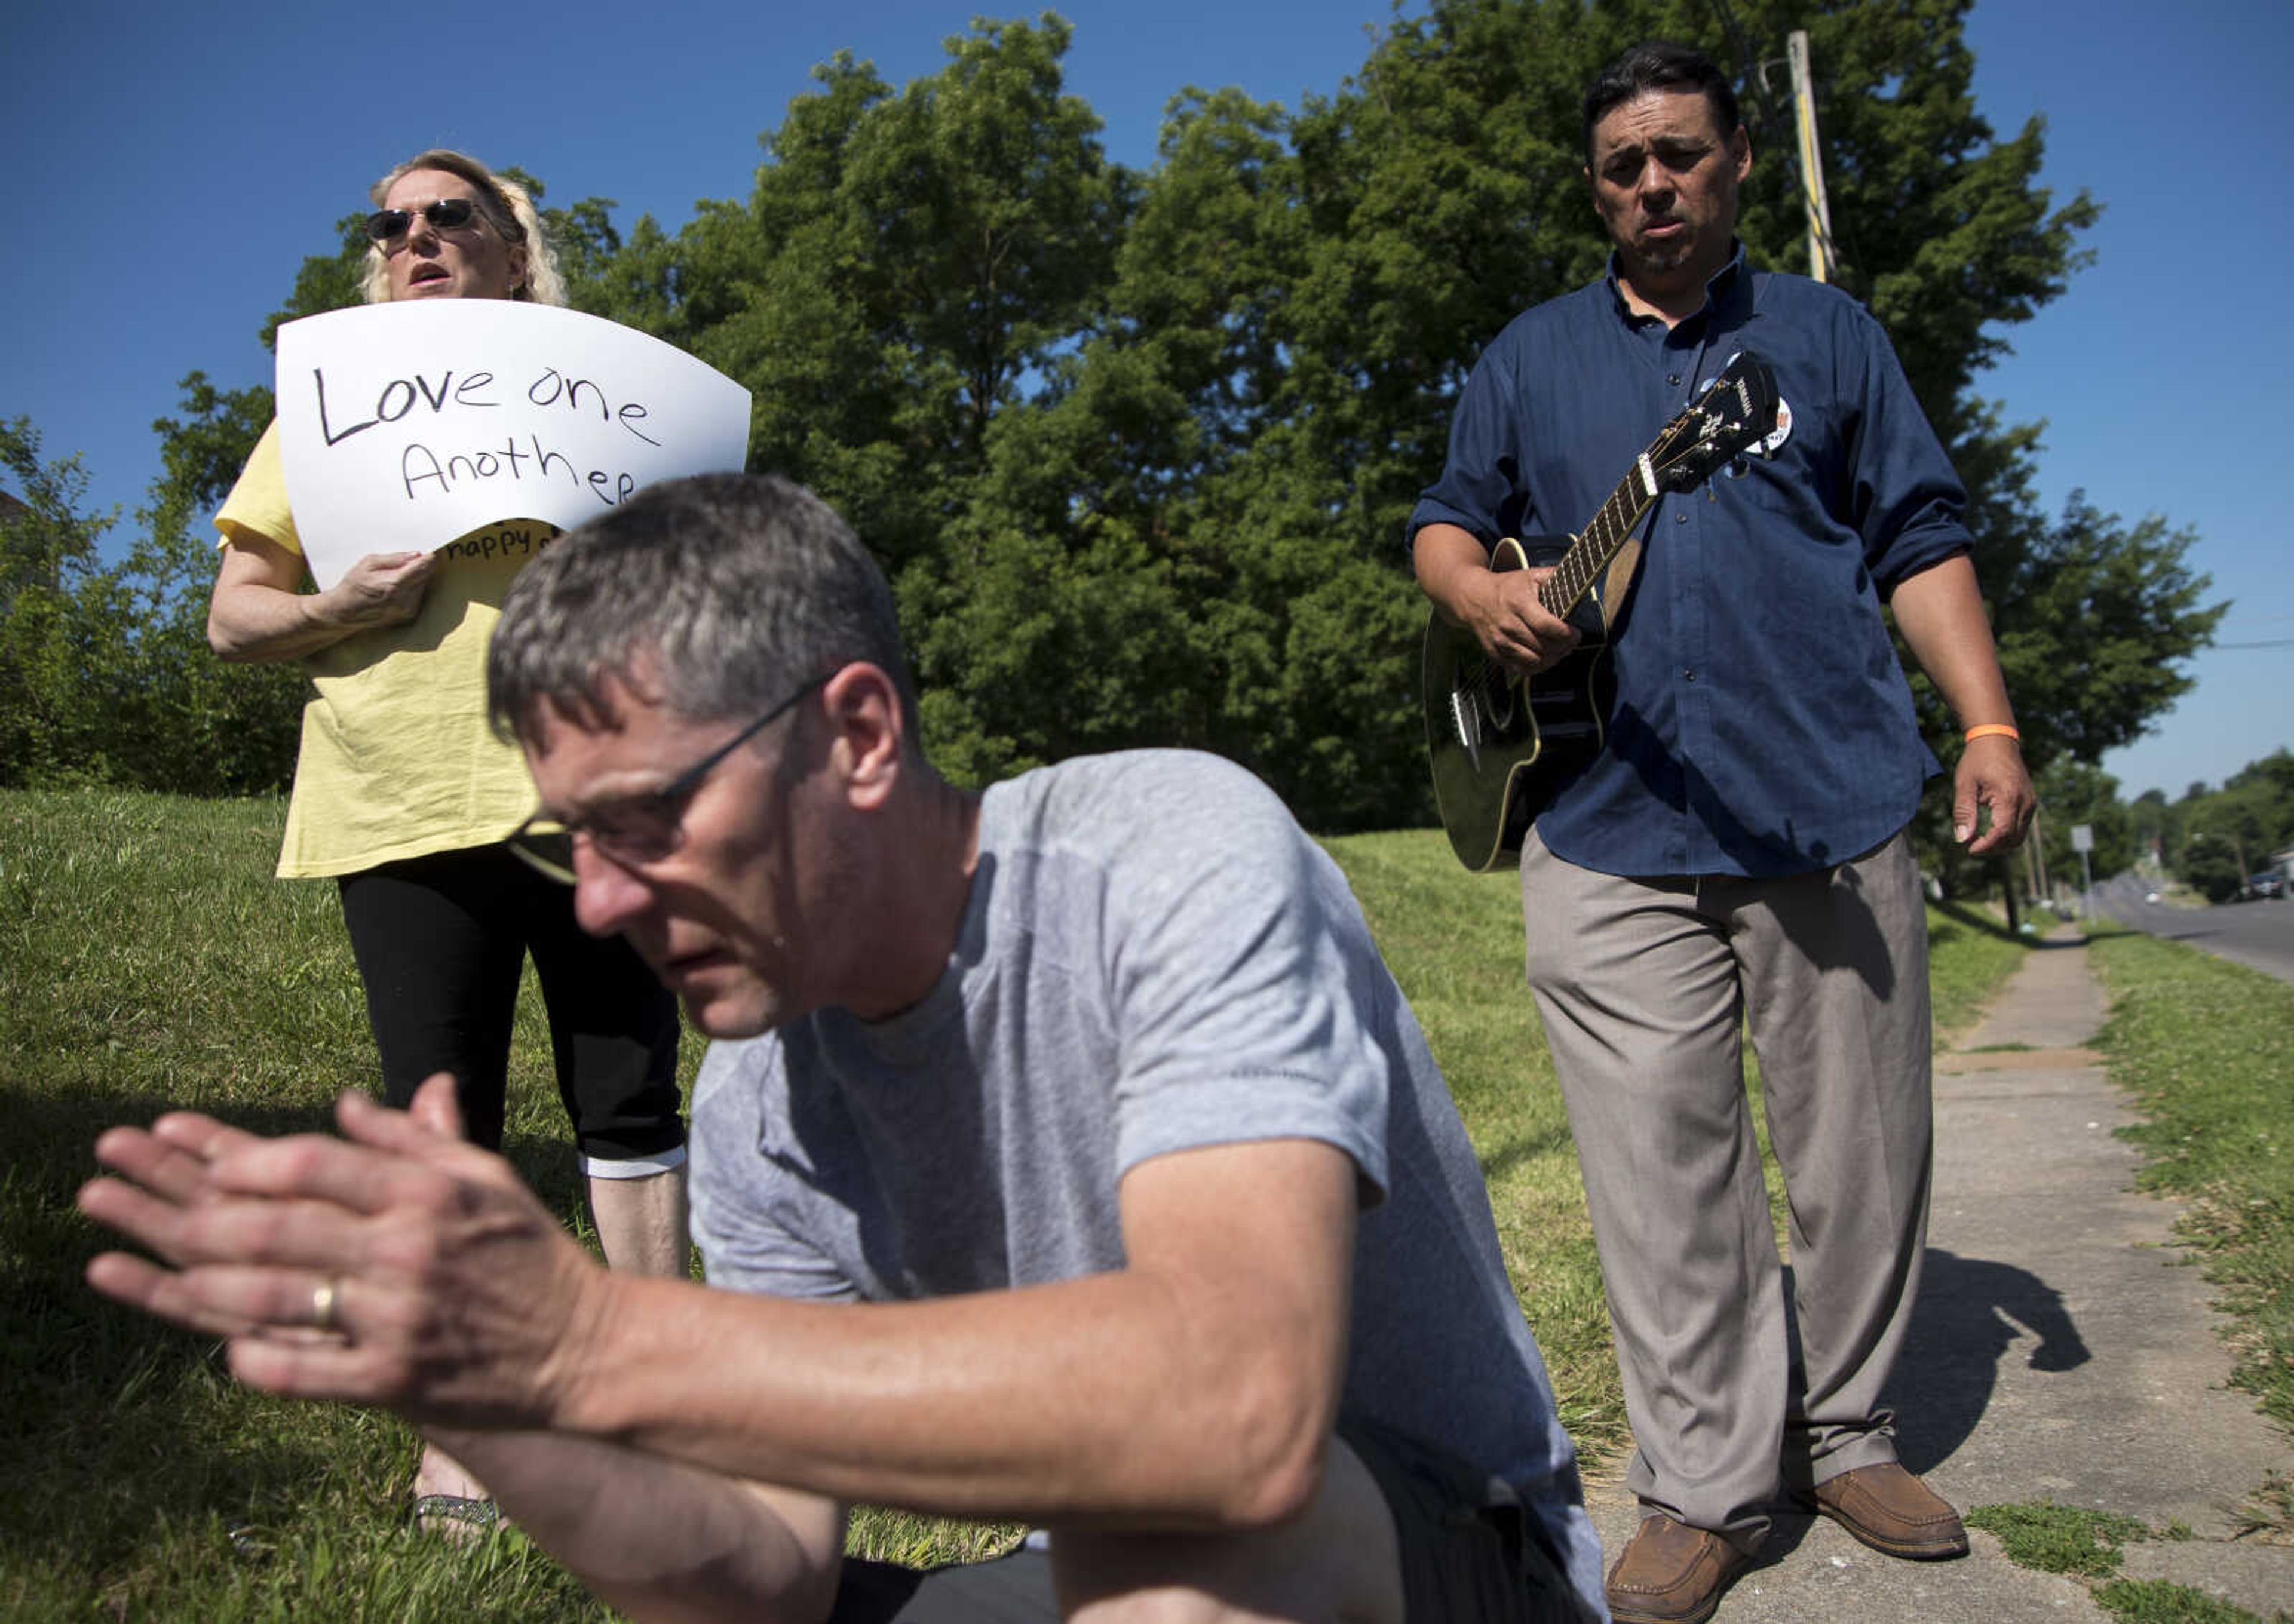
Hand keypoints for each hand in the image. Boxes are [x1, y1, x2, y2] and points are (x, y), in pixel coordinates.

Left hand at [77, 1077, 604, 1430]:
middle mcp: (407, 1251)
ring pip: (275, 1298)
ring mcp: (396, 1319)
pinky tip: (223, 1348)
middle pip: (278, 1228)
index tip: (203, 1158)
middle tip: (147, 1207)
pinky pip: (302, 1371)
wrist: (583, 1348)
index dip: (246, 1158)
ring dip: (204, 1284)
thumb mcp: (485, 1181)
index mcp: (428, 1194)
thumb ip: (413, 1140)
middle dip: (198, 1215)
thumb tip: (344, 1102)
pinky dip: (255, 1360)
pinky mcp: (393, 1381)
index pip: (314, 1162)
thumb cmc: (529, 1255)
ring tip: (156, 1271)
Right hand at [321, 549, 436, 630]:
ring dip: (415, 578)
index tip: (430, 551)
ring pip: (423, 585)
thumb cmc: (354, 585)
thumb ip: (395, 559)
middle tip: (405, 563)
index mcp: (394, 584)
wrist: (345, 612)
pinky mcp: (409, 615)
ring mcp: (408, 609)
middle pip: (426, 575)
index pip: (423, 567)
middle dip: (420, 566)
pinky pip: (418, 595)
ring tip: (393, 578)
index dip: (429, 557)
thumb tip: (416, 554)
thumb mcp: (368, 563)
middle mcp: (405, 599)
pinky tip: (395, 589)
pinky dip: (412, 589)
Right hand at [1470, 564, 1581, 675]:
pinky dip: (1538, 666)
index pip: (1546, 626)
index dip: (1566, 633)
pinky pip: (1522, 669)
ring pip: (1534, 661)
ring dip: (1553, 658)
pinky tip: (1546, 657)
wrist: (1474, 598)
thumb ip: (1554, 577)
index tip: (1575, 632)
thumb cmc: (1507, 587)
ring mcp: (1500, 642)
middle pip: (1543, 646)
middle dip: (1564, 646)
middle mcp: (1507, 624)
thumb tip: (1577, 581)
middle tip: (1572, 640)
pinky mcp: (1496, 654)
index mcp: (1518, 603)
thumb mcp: (1530, 575)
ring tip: (1561, 649)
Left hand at [1953, 733, 2035, 855]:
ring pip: (2019, 836)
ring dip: (2000, 844)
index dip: (1986, 846)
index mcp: (2009, 796)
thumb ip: (1963, 812)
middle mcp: (2025, 802)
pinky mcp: (2030, 802)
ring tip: (1979, 841)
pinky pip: (2021, 827)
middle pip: (2012, 839)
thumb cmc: (1977, 760)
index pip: (2001, 833)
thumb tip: (1962, 839)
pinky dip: (2007, 835)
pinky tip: (1989, 831)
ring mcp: (2031, 802)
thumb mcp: (1964, 784)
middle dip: (1992, 848)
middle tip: (1971, 846)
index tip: (1969, 849)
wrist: (1997, 740)